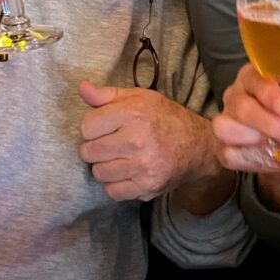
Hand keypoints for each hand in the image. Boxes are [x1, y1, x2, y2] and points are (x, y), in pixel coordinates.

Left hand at [79, 81, 218, 201]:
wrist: (198, 146)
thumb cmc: (164, 118)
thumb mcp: (139, 98)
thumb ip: (107, 95)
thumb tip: (82, 88)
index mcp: (134, 113)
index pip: (87, 126)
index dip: (93, 126)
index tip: (105, 127)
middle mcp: (138, 140)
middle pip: (89, 151)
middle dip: (96, 147)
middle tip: (111, 144)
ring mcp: (143, 166)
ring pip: (98, 173)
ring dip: (104, 167)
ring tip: (119, 158)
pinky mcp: (147, 187)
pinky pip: (112, 191)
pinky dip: (115, 184)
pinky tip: (126, 172)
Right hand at [211, 64, 279, 170]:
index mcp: (253, 79)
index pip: (254, 78)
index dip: (268, 93)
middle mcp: (234, 96)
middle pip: (240, 105)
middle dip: (267, 122)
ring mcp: (224, 120)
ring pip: (225, 127)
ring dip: (253, 139)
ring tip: (275, 145)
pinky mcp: (221, 147)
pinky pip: (229, 153)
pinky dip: (249, 159)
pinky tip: (265, 157)